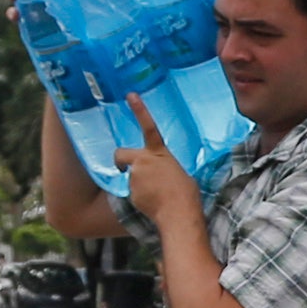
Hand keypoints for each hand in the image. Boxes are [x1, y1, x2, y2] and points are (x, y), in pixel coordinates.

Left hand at [114, 106, 200, 227]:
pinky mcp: (131, 192)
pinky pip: (132, 194)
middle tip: (125, 169)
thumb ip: (165, 167)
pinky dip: (140, 197)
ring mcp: (135, 177)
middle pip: (120, 155)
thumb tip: (162, 174)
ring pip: (129, 178)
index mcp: (159, 153)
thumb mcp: (179, 173)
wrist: (178, 212)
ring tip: (154, 194)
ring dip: (137, 184)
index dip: (140, 110)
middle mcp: (143, 161)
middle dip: (121, 162)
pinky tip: (152, 203)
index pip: (148, 126)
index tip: (131, 95)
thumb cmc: (186, 194)